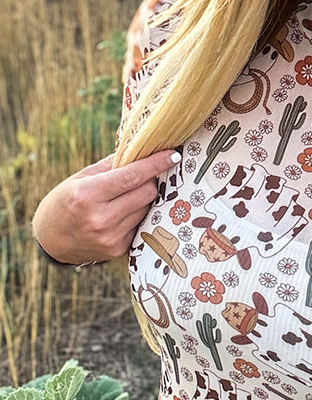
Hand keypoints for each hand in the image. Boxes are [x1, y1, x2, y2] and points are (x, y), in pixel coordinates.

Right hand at [32, 149, 179, 264]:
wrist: (50, 241)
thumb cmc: (64, 202)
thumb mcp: (80, 178)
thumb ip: (111, 166)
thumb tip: (140, 150)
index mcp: (88, 195)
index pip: (132, 176)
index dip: (155, 164)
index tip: (172, 155)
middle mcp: (101, 218)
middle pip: (147, 192)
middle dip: (149, 181)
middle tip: (142, 176)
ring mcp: (111, 236)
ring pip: (147, 208)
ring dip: (143, 199)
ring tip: (126, 197)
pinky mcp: (118, 249)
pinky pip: (141, 225)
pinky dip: (137, 215)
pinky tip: (122, 214)